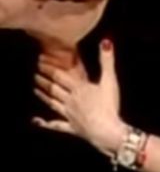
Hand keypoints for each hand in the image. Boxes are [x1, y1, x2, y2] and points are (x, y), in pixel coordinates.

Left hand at [33, 39, 125, 155]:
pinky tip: (36, 121)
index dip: (50, 67)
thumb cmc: (109, 105)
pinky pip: (56, 125)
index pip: (61, 75)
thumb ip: (107, 61)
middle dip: (44, 80)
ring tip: (36, 88)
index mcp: (79, 88)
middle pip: (54, 88)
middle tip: (36, 73)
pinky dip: (45, 123)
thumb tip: (106, 41)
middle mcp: (70, 100)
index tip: (40, 60)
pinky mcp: (71, 127)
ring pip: (53, 103)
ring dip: (44, 96)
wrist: (106, 130)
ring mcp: (69, 114)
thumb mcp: (110, 80)